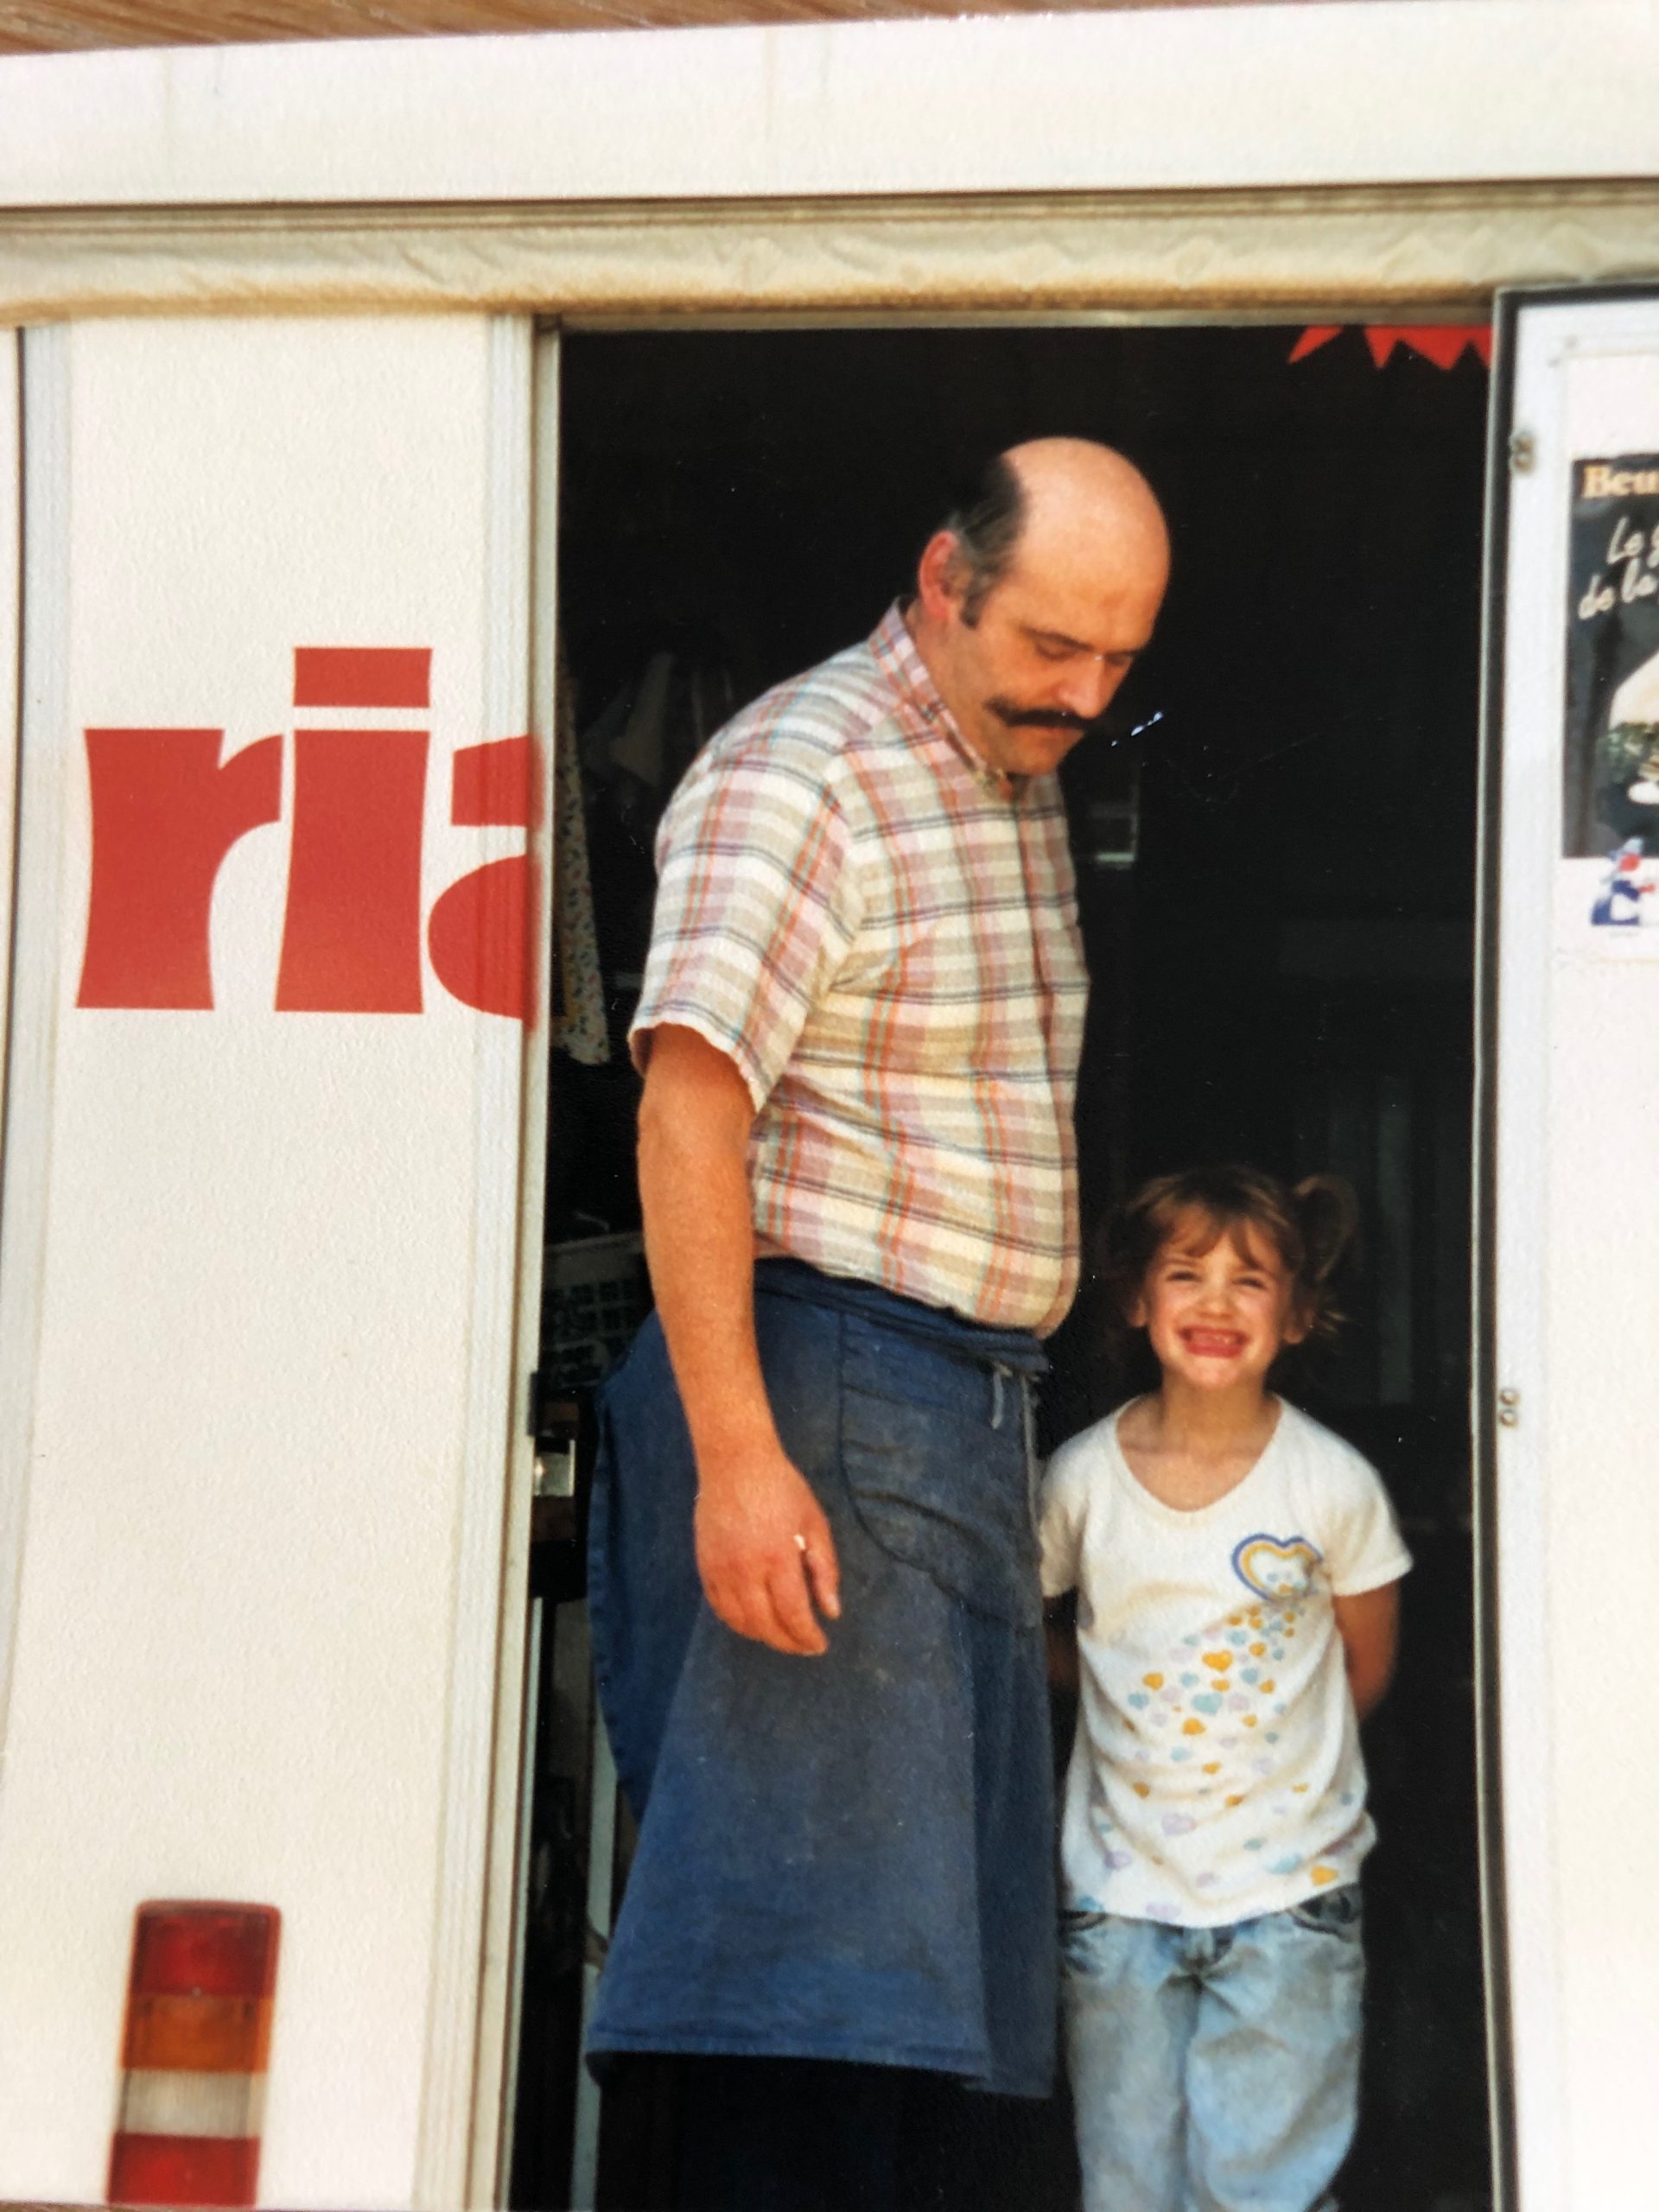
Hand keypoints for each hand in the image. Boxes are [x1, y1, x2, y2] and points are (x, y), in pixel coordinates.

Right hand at [694, 1443, 841, 1655]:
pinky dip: (735, 1621)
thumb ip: (824, 1569)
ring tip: (780, 1635)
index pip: (793, 1614)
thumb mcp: (814, 1523)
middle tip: (803, 1646)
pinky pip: (718, 1606)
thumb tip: (831, 1612)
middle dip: (787, 1643)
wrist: (736, 1463)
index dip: (807, 1637)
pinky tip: (751, 1621)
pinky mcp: (704, 1565)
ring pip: (739, 1621)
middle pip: (765, 1625)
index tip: (820, 1645)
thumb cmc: (782, 1489)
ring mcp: (721, 1569)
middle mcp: (746, 1570)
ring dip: (761, 1635)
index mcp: (778, 1558)